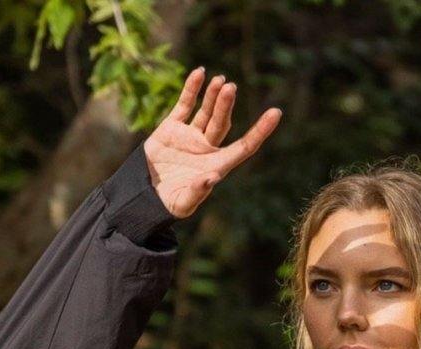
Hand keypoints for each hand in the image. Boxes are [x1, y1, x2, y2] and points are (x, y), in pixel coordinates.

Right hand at [143, 66, 281, 219]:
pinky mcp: (172, 128)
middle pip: (222, 123)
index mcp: (216, 165)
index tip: (275, 113)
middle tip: (230, 88)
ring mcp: (190, 137)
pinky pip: (184, 105)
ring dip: (213, 96)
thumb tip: (212, 178)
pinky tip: (200, 73)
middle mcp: (206, 149)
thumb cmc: (169, 204)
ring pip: (206, 112)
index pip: (244, 146)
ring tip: (220, 81)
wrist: (144, 195)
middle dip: (225, 106)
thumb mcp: (183, 203)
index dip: (260, 131)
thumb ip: (197, 192)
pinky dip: (191, 89)